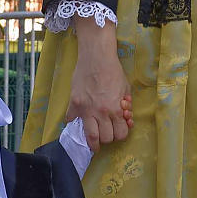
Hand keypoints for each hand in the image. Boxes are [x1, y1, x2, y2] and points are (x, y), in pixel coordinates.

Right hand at [66, 22, 132, 150]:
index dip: (121, 133)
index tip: (118, 130)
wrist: (96, 57)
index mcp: (115, 109)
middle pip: (106, 138)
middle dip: (108, 137)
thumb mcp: (125, 89)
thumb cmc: (113, 71)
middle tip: (106, 132)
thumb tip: (125, 118)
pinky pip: (70, 120)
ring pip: (90, 136)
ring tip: (94, 140)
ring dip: (93, 140)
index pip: (120, 134)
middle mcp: (101, 113)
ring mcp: (85, 110)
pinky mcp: (74, 104)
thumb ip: (126, 106)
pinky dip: (73, 123)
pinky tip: (78, 120)